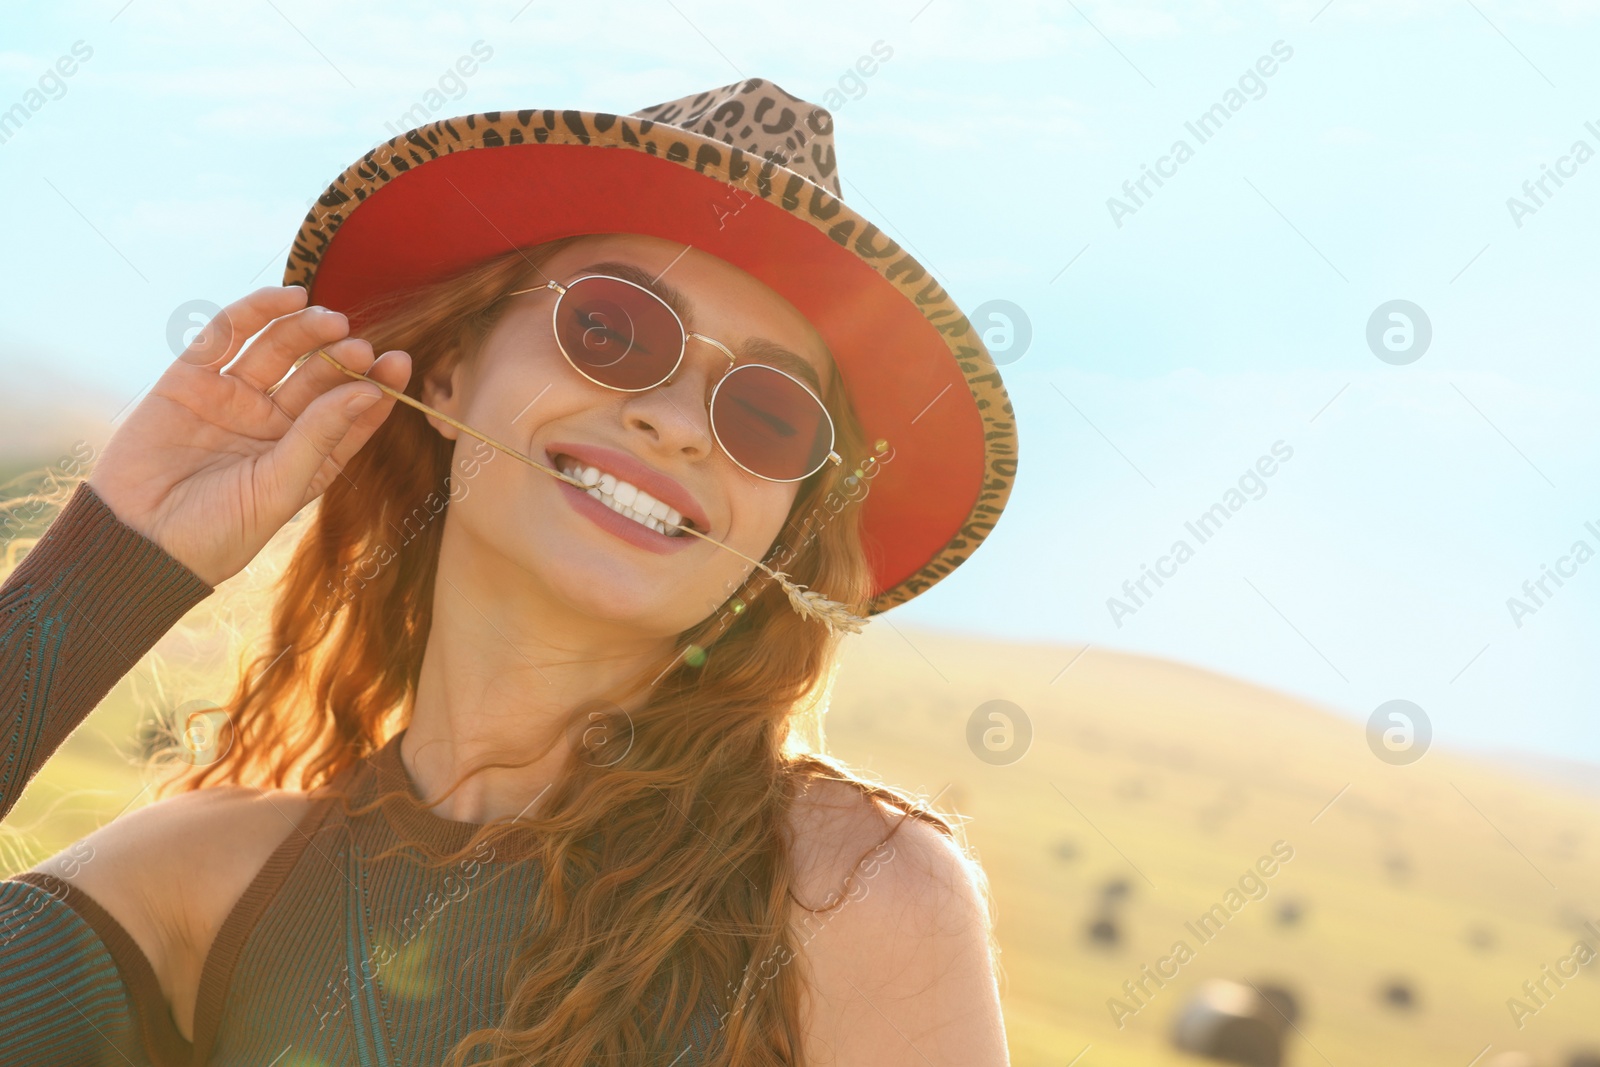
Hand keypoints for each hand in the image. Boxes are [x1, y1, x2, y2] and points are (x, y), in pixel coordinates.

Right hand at [87, 285, 411, 585]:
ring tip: (333, 320)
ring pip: (279, 350)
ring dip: (307, 330)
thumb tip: (368, 391)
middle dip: (340, 358)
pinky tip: (289, 297)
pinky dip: (257, 312)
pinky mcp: (191, 380)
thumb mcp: (279, 487)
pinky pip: (227, 336)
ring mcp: (234, 399)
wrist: (140, 541)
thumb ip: (319, 436)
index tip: (400, 364)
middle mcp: (274, 424)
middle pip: (317, 377)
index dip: (375, 387)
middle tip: (359, 346)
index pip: (349, 414)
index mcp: (306, 456)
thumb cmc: (217, 532)